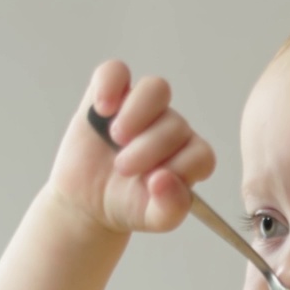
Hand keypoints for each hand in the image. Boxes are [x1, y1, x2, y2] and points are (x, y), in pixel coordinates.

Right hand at [46, 59, 215, 233]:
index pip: (201, 154)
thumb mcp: (153, 218)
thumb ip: (170, 208)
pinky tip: (102, 109)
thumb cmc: (127, 204)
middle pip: (175, 124)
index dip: (179, 167)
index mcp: (190, 157)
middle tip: (123, 169)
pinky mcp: (111, 93)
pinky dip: (109, 85)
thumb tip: (164, 181)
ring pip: (156, 89)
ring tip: (117, 137)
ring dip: (137, 113)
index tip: (152, 183)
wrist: (88, 201)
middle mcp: (172, 128)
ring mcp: (142, 108)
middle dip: (148, 148)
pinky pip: (116, 71)